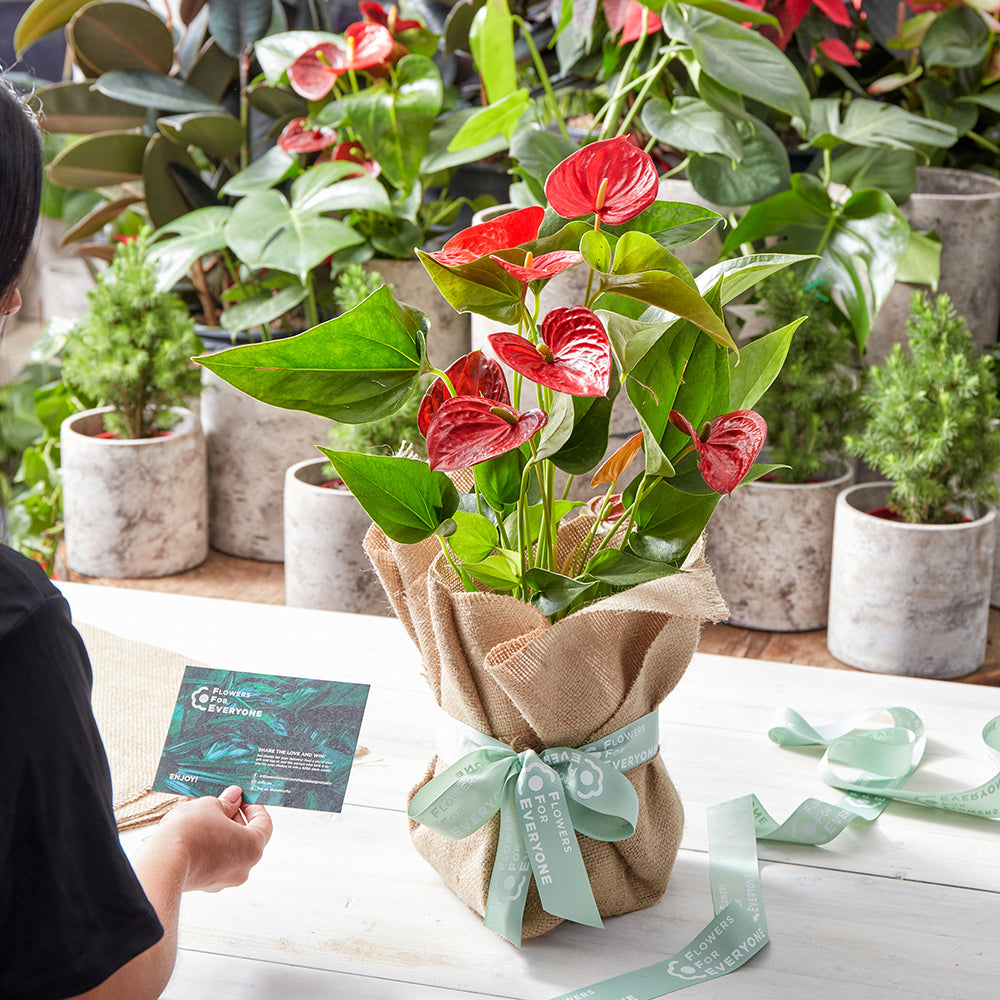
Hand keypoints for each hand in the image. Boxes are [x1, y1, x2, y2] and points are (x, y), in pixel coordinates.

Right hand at [150, 786, 272, 892]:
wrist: (162, 864)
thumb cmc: (192, 832)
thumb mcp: (211, 806)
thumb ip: (226, 801)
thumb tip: (234, 797)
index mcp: (253, 848)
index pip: (264, 824)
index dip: (254, 806)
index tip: (242, 796)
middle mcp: (243, 867)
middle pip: (242, 835)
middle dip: (228, 813)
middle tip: (217, 798)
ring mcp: (222, 879)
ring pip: (222, 844)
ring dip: (212, 824)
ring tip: (195, 805)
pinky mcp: (203, 883)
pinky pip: (209, 856)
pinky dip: (202, 839)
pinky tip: (185, 822)